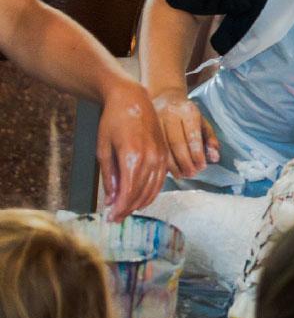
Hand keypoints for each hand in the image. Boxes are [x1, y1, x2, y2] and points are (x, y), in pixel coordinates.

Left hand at [97, 80, 167, 220]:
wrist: (132, 98)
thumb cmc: (113, 121)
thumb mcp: (103, 149)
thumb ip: (110, 176)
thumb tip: (112, 199)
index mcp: (133, 157)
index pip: (129, 193)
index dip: (119, 209)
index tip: (110, 218)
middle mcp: (151, 158)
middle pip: (142, 193)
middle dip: (128, 209)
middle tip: (116, 218)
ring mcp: (161, 156)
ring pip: (154, 188)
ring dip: (140, 202)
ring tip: (127, 210)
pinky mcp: (165, 153)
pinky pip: (161, 179)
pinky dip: (152, 191)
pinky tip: (142, 197)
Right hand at [152, 88, 219, 179]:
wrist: (164, 97)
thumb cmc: (187, 114)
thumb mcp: (202, 122)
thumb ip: (210, 139)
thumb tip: (214, 157)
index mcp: (188, 111)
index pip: (192, 136)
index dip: (197, 154)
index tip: (202, 166)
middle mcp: (170, 114)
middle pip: (176, 143)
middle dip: (185, 162)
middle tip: (192, 173)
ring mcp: (154, 120)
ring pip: (162, 147)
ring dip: (172, 165)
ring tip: (181, 174)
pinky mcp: (144, 127)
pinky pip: (152, 148)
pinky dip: (161, 161)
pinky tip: (169, 169)